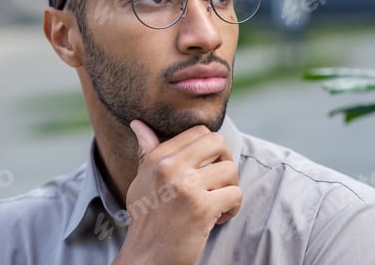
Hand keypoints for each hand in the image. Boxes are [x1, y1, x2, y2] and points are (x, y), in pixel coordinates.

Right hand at [113, 120, 242, 264]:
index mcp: (157, 158)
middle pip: (218, 142)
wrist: (145, 259)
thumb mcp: (141, 182)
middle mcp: (169, 167)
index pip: (199, 132)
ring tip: (216, 204)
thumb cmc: (147, 220)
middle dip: (225, 161)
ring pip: (230, 169)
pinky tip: (218, 218)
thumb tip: (139, 123)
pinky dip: (232, 208)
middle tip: (217, 182)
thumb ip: (147, 152)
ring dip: (230, 189)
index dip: (211, 149)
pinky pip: (235, 194)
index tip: (206, 169)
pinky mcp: (201, 208)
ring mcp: (186, 186)